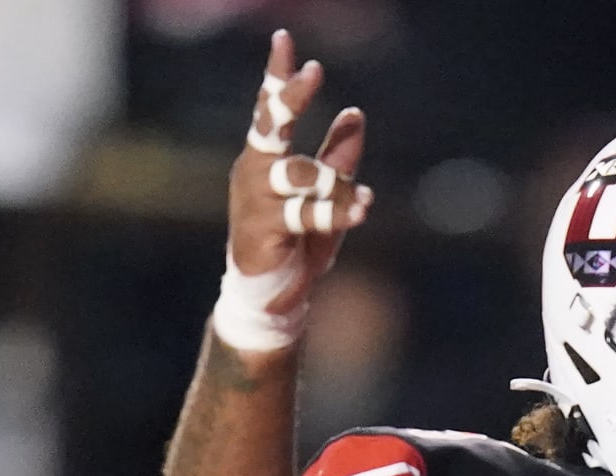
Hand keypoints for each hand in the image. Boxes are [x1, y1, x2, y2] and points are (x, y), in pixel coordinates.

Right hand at [227, 31, 372, 301]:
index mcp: (263, 158)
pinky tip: (362, 209)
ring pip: (300, 175)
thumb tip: (354, 112)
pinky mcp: (263, 231)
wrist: (275, 295)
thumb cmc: (297, 242)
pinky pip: (306, 214)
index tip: (285, 40)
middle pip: (271, 126)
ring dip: (335, 185)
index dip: (277, 75)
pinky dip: (337, 212)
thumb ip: (337, 156)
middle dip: (292, 98)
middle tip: (313, 72)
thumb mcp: (326, 194)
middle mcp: (252, 172)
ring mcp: (255, 201)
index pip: (268, 109)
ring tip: (361, 200)